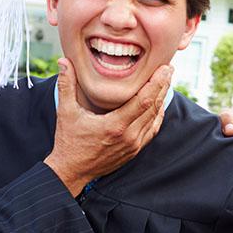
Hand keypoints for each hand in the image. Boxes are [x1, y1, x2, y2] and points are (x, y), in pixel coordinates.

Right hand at [45, 58, 169, 196]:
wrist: (72, 171)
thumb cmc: (68, 142)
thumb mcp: (65, 112)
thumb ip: (66, 85)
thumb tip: (63, 60)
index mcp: (115, 125)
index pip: (143, 100)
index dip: (156, 83)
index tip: (164, 68)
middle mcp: (128, 136)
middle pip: (153, 107)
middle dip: (163, 86)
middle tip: (168, 68)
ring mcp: (133, 145)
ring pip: (155, 118)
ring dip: (161, 98)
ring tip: (166, 81)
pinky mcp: (134, 151)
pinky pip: (151, 130)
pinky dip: (157, 115)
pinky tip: (159, 104)